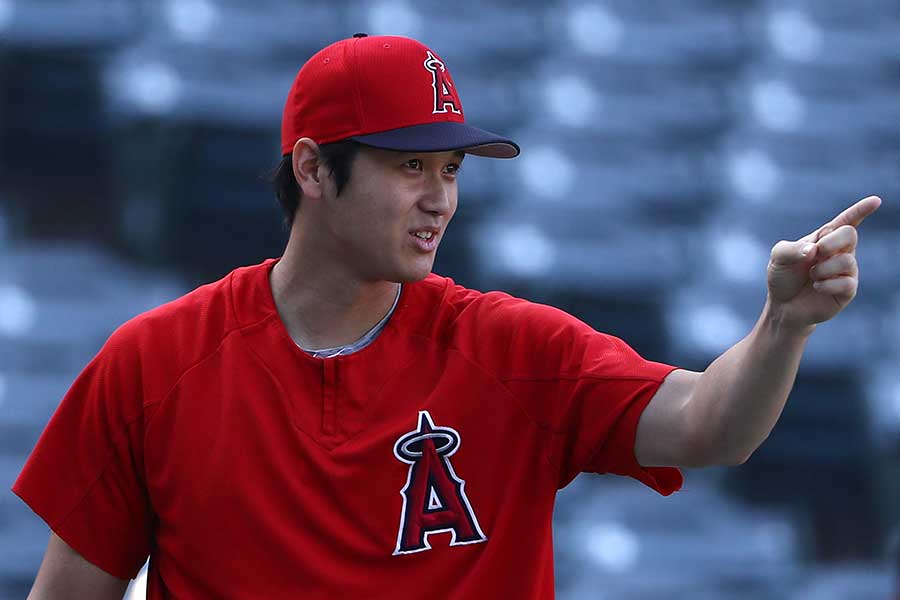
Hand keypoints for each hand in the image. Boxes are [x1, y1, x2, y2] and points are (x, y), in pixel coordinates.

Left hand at [766, 195, 881, 332]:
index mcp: (824, 238)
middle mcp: (839, 251)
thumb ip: (790, 249)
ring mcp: (846, 270)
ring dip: (821, 270)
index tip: (875, 201)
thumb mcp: (778, 258)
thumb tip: (814, 250)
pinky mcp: (848, 290)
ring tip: (812, 277)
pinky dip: (826, 285)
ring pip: (846, 261)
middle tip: (814, 255)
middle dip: (830, 243)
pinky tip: (817, 288)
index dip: (860, 210)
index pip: (846, 221)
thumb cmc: (783, 276)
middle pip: (850, 234)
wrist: (783, 305)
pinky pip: (845, 283)